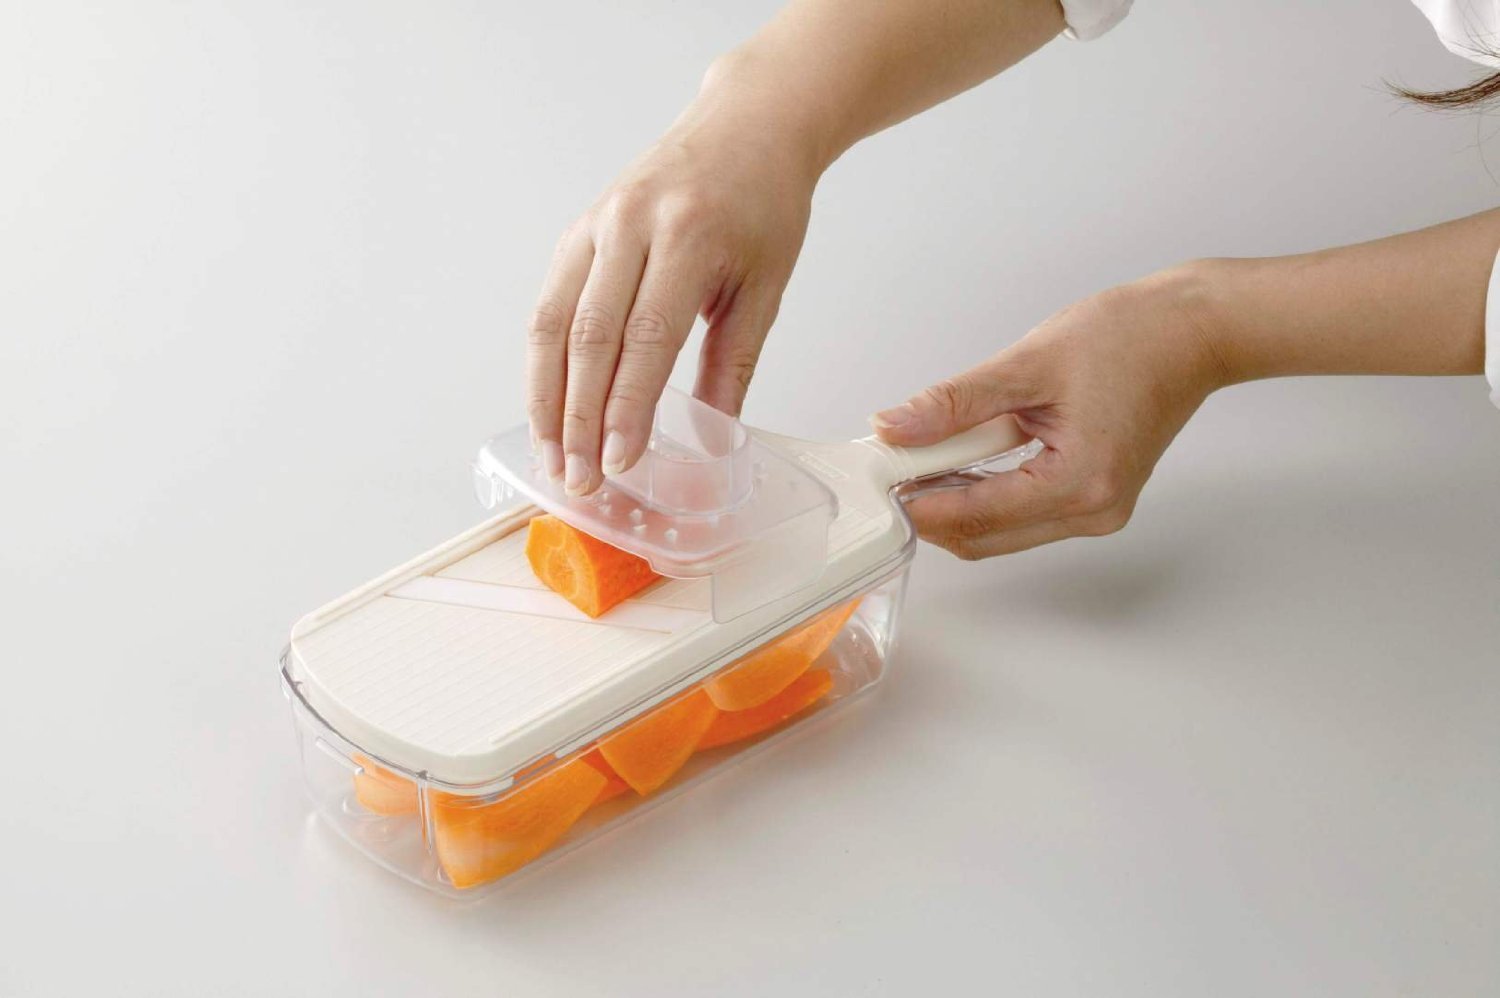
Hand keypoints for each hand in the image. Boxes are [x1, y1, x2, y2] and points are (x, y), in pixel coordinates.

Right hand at [527, 80, 821, 495]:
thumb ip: (733, 363)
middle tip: (578, 478)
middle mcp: (631, 223)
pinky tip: (549, 407)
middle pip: (589, 335)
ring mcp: (597, 223)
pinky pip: (550, 304)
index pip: (646, 336)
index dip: (626, 406)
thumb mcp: (766, 285)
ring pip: (552, 323)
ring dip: (546, 398)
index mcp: (688, 235)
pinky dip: (543, 363)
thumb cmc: (764, 204)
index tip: (619, 462)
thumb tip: (711, 439)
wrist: (745, 126)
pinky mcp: (578, 231)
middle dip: (578, 417)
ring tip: (552, 458)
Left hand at [871, 266, 1229, 558]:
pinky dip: (987, 492)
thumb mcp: (1027, 364)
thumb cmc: (1130, 338)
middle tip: (893, 465)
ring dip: (958, 501)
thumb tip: (895, 428)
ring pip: (1001, 531)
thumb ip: (955, 403)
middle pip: (983, 538)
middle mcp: (1093, 512)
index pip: (974, 516)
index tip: (879, 478)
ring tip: (926, 453)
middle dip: (932, 508)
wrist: (1193, 331)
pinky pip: (1024, 513)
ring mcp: (1097, 512)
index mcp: (1080, 483)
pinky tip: (964, 457)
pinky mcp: (1095, 500)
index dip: (917, 501)